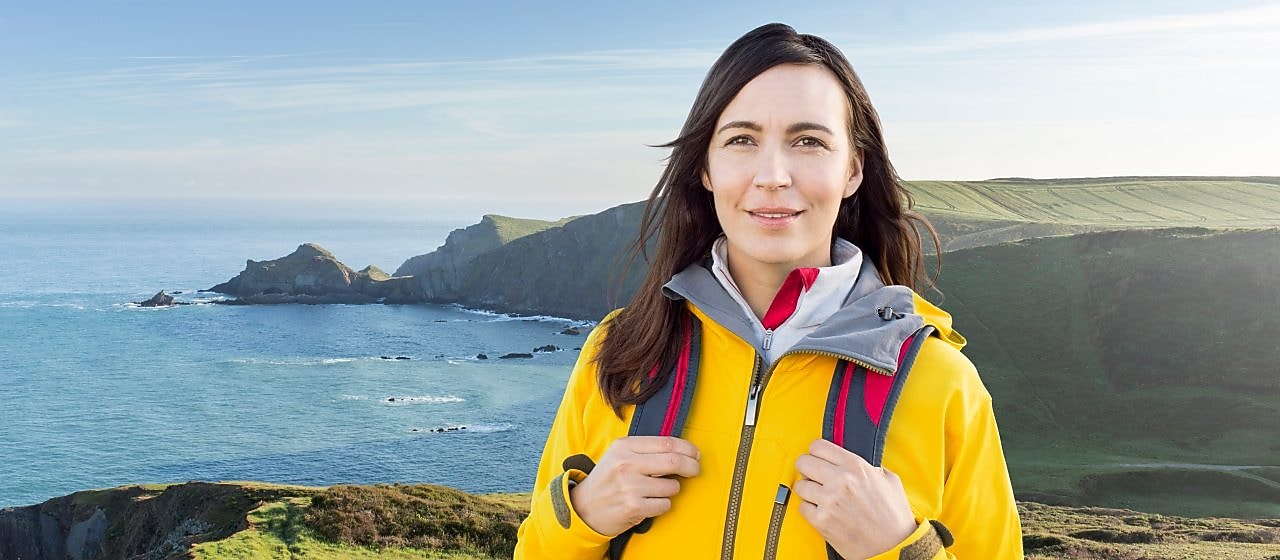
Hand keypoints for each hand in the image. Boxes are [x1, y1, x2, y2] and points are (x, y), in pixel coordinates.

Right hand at [568, 436, 700, 536]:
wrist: (583, 508)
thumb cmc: (606, 480)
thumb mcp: (618, 455)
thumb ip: (645, 450)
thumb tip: (682, 451)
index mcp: (624, 446)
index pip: (666, 443)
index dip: (687, 448)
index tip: (695, 454)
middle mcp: (626, 464)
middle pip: (673, 461)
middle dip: (691, 466)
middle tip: (695, 469)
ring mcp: (630, 486)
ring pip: (672, 486)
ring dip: (672, 489)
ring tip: (658, 490)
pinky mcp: (633, 507)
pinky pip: (665, 505)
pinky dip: (662, 505)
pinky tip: (650, 503)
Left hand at [794, 439, 917, 558]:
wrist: (894, 546)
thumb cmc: (893, 516)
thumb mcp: (889, 480)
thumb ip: (867, 467)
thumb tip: (850, 462)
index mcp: (855, 466)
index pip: (818, 446)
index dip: (816, 452)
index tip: (818, 459)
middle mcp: (840, 480)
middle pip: (803, 462)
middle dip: (807, 468)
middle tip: (814, 476)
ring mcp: (829, 500)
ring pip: (800, 485)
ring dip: (808, 490)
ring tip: (820, 497)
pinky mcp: (822, 520)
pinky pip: (802, 507)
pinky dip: (810, 510)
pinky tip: (823, 511)